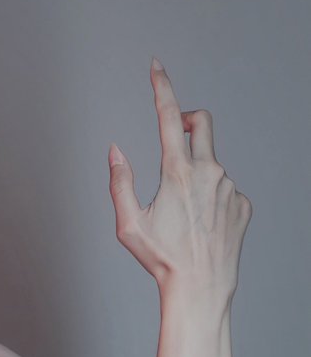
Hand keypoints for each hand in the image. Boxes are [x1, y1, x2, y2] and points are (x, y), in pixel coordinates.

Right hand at [108, 59, 252, 297]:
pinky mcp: (243, 205)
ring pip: (211, 166)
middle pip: (202, 123)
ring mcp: (230, 188)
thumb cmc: (161, 259)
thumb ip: (119, 181)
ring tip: (184, 216)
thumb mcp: (128, 223)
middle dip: (187, 119)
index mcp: (178, 173)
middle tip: (175, 134)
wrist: (200, 288)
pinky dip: (211, 199)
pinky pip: (225, 190)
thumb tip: (114, 150)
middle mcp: (210, 173)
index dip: (162, 87)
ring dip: (195, 177)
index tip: (157, 67)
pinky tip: (201, 227)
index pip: (168, 116)